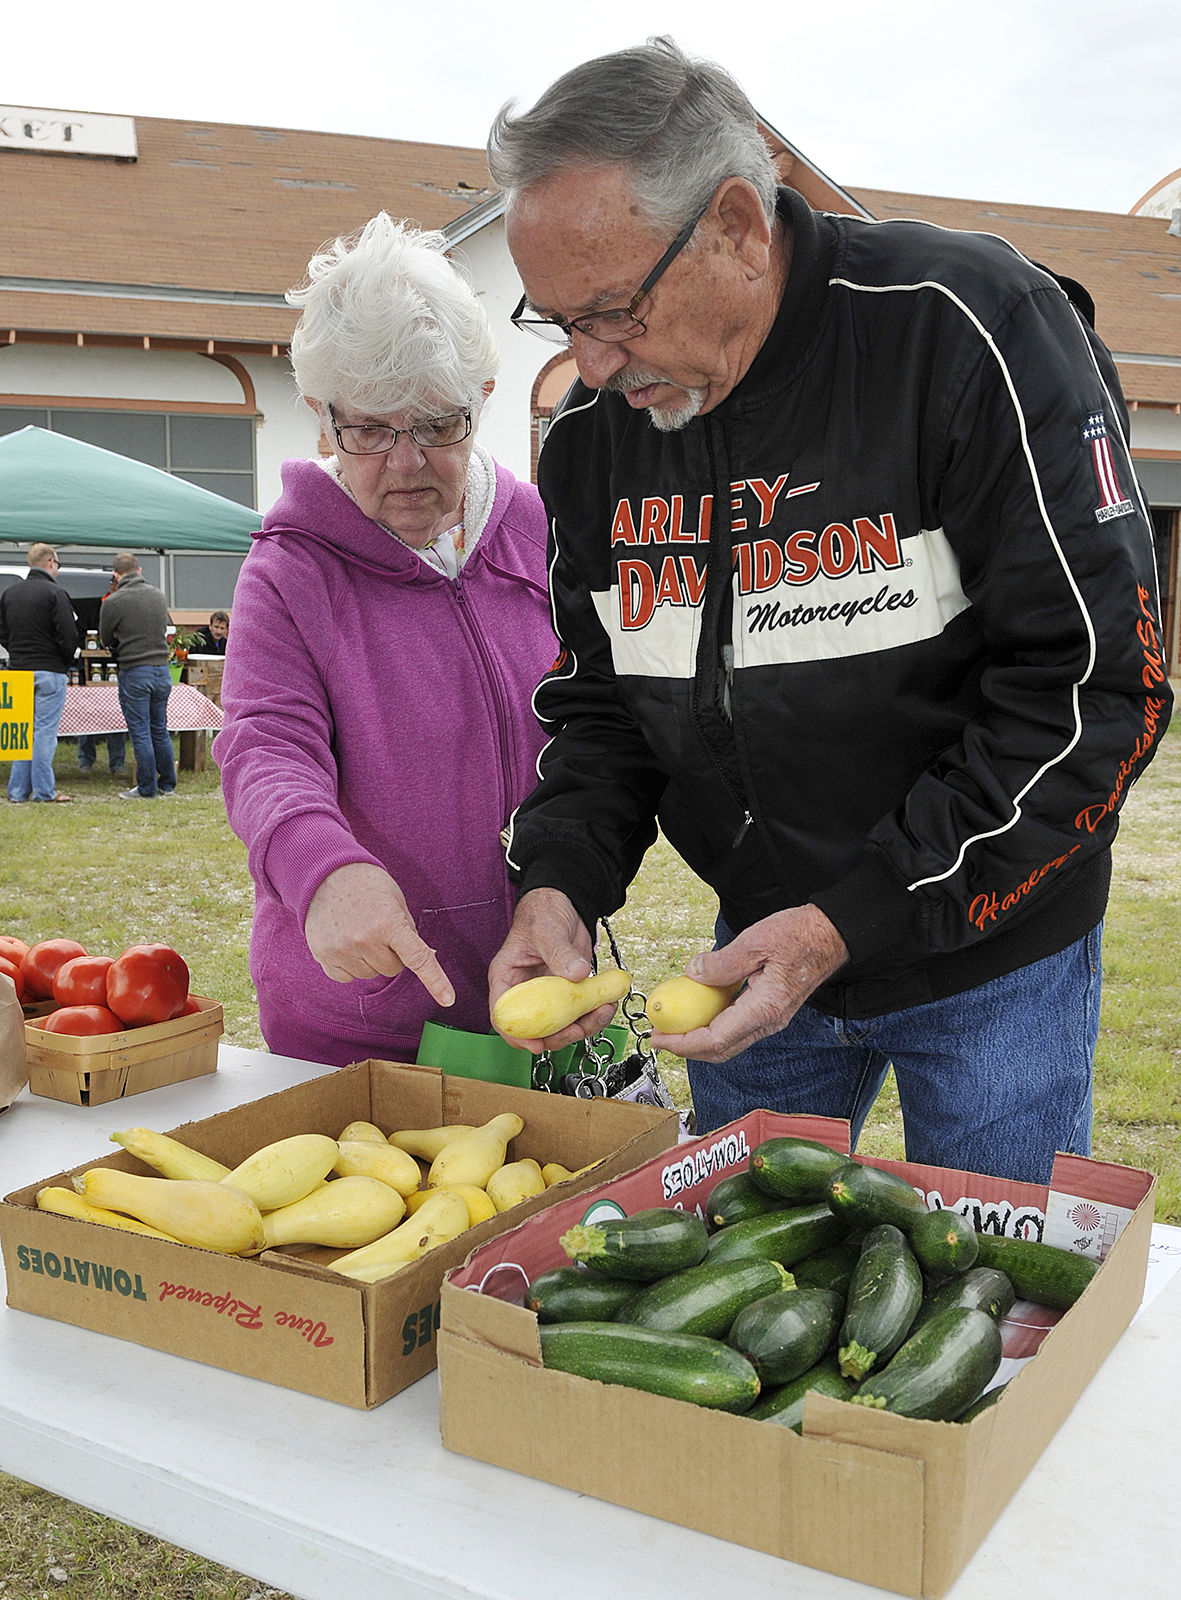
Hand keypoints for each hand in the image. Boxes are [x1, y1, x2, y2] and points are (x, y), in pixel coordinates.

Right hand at [304, 863, 454, 1006]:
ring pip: (370, 974)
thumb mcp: (396, 902)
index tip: (448, 999)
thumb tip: (423, 959)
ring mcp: (341, 949)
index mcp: (389, 923)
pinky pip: (347, 977)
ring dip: (369, 958)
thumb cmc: (368, 886)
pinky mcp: (323, 956)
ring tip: (358, 930)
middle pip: (392, 969)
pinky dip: (350, 964)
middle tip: (378, 929)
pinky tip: (344, 941)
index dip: (435, 980)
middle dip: (391, 953)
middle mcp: (364, 939)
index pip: (417, 958)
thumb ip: (408, 932)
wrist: (326, 873)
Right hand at [488, 888, 607, 1051]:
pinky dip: (594, 1014)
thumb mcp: (547, 930)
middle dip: (556, 1035)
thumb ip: (559, 953)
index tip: (536, 1044)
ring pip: (560, 1026)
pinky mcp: (569, 993)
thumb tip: (577, 973)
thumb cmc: (543, 913)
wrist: (566, 904)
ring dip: (582, 1026)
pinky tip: (606, 1003)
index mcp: (507, 978)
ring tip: (601, 1011)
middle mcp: (526, 991)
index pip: (503, 1014)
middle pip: (534, 1028)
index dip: (517, 1034)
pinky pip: (579, 1013)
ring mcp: (549, 995)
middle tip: (577, 1030)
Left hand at [650, 904, 847, 1061]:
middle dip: (686, 1048)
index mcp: (764, 1009)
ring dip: (699, 1039)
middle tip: (659, 1037)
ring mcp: (771, 1018)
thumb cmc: (801, 936)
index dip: (683, 1043)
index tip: (659, 1037)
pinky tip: (698, 1011)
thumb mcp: (755, 942)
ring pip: (728, 1042)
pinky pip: (736, 1027)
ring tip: (675, 1026)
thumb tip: (693, 974)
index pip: (715, 1040)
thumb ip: (721, 963)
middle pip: (720, 1050)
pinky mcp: (770, 1010)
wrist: (831, 934)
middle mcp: (768, 1021)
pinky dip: (713, 1026)